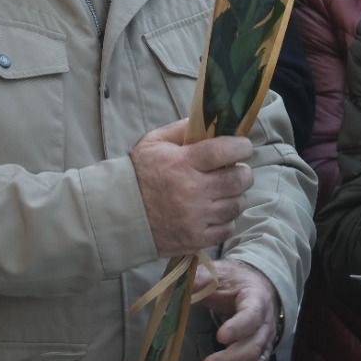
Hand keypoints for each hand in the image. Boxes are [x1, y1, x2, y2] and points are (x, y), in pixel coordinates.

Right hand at [132, 120, 253, 256]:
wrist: (117, 213)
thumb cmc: (137, 174)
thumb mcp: (153, 143)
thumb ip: (181, 129)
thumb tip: (208, 122)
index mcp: (183, 163)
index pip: (225, 151)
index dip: (241, 147)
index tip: (243, 146)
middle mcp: (193, 191)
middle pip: (238, 180)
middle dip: (243, 173)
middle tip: (237, 171)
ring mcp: (196, 217)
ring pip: (236, 205)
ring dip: (235, 197)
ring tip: (225, 192)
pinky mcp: (195, 238)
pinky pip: (227, 229)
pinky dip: (226, 220)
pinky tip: (216, 212)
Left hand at [194, 259, 280, 360]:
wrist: (256, 288)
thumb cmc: (234, 282)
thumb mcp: (218, 274)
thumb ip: (201, 278)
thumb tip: (182, 283)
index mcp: (257, 300)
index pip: (252, 315)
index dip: (239, 327)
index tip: (220, 336)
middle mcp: (266, 325)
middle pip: (255, 346)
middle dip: (232, 359)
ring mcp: (265, 344)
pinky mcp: (259, 358)